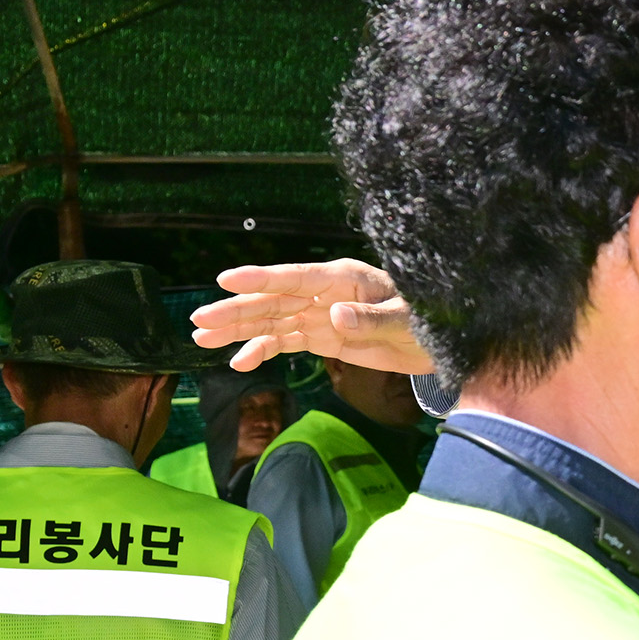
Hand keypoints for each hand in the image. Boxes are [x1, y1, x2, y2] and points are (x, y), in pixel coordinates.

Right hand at [193, 258, 434, 374]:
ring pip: (272, 321)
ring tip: (201, 339)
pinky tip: (238, 362)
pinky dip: (262, 351)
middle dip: (236, 311)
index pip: (296, 277)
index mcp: (344, 278)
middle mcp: (325, 293)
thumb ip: (372, 319)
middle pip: (274, 300)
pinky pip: (286, 342)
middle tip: (200, 322)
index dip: (262, 278)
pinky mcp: (322, 337)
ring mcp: (320, 315)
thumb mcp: (406, 321)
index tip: (226, 280)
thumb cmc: (427, 320)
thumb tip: (336, 315)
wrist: (438, 342)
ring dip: (238, 330)